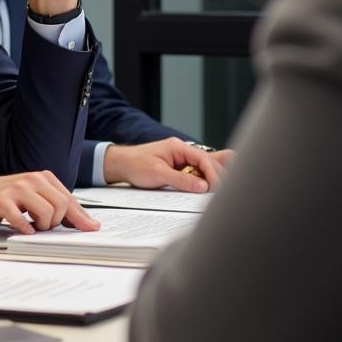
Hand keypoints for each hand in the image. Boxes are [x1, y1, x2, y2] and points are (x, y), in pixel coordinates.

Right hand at [0, 171, 98, 233]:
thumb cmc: (10, 197)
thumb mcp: (38, 198)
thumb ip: (60, 207)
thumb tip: (88, 223)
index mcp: (43, 178)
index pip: (69, 199)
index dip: (80, 217)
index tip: (91, 229)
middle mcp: (32, 180)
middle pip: (61, 205)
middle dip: (56, 221)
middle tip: (44, 225)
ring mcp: (17, 189)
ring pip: (46, 212)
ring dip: (41, 226)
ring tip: (31, 224)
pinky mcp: (2, 201)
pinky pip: (21, 219)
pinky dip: (25, 228)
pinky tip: (24, 229)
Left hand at [102, 138, 228, 191]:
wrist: (120, 164)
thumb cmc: (135, 164)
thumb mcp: (158, 173)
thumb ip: (181, 180)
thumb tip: (203, 187)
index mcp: (178, 147)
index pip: (203, 159)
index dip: (213, 174)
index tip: (217, 188)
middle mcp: (182, 151)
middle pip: (207, 163)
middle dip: (216, 177)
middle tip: (222, 193)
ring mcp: (180, 159)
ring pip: (203, 168)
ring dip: (212, 178)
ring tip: (221, 192)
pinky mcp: (178, 168)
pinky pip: (196, 173)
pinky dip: (204, 180)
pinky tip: (212, 188)